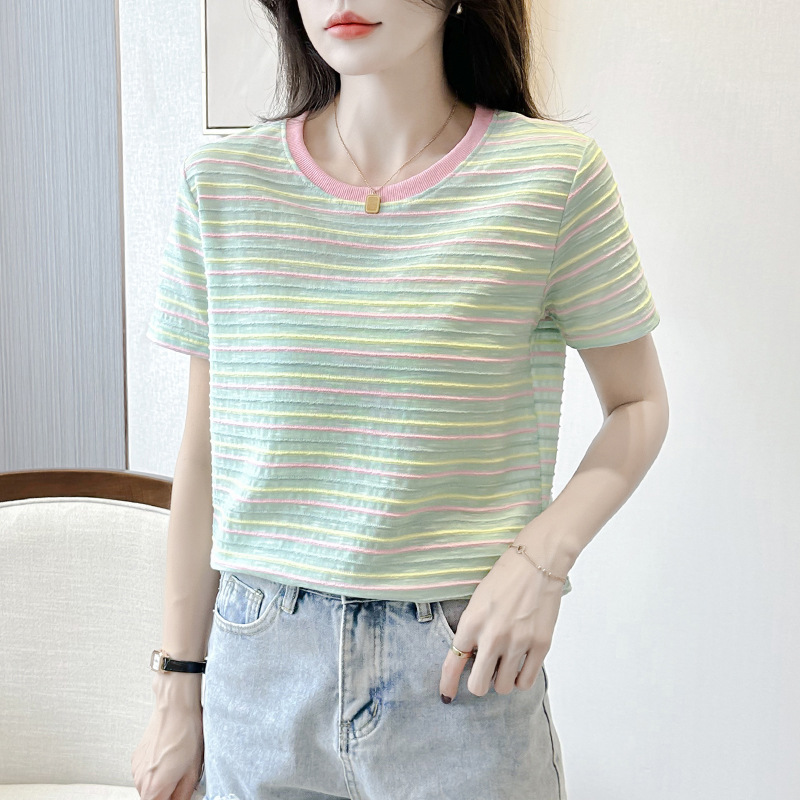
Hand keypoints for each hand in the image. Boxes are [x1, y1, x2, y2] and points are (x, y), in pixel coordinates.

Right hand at [131, 700, 203, 799]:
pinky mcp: (136, 758)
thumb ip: (184, 794)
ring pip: (148, 787)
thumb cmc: (186, 734)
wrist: (175, 708)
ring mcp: (136, 769)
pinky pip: (145, 773)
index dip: (172, 799)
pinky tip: (168, 756)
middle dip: (167, 794)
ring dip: (160, 783)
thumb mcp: (193, 771)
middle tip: (181, 778)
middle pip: (153, 798)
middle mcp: (141, 781)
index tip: (178, 793)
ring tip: (176, 763)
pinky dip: (155, 771)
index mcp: (154, 788)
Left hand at [439, 545, 564, 701]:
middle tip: (485, 673)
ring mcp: (518, 642)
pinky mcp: (540, 645)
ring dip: (502, 680)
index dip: (448, 683)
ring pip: (503, 687)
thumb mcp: (478, 600)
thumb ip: (472, 629)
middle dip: (479, 683)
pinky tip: (520, 666)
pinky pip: (526, 681)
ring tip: (505, 663)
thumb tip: (471, 658)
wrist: (538, 562)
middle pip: (478, 685)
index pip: (453, 662)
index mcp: (472, 622)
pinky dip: (520, 679)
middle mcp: (493, 636)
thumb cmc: (505, 577)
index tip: (447, 695)